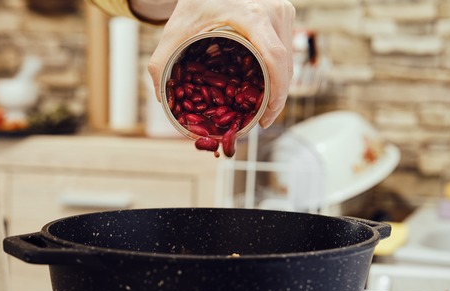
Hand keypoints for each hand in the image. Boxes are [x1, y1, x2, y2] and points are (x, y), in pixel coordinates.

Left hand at [145, 0, 294, 128]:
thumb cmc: (194, 3)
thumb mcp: (174, 32)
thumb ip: (161, 64)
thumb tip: (163, 99)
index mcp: (252, 16)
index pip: (275, 58)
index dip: (277, 92)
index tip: (266, 115)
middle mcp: (273, 12)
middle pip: (285, 64)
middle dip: (278, 97)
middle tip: (263, 120)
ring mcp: (282, 12)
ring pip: (288, 59)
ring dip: (280, 85)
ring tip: (264, 107)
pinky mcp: (284, 15)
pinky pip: (286, 49)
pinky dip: (278, 70)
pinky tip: (267, 86)